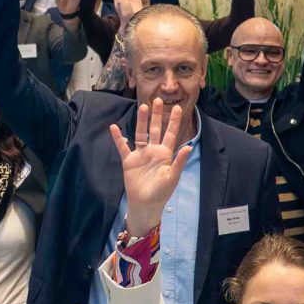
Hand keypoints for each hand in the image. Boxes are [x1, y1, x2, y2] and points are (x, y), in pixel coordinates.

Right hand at [108, 98, 192, 236]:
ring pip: (140, 133)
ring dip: (141, 121)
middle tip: (158, 100)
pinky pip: (123, 147)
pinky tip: (113, 127)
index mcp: (165, 154)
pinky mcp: (129, 161)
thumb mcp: (172, 176)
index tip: (177, 108)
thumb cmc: (161, 192)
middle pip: (155, 129)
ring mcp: (140, 154)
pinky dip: (118, 138)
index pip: (171, 134)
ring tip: (142, 107)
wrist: (145, 204)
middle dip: (157, 115)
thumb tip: (189, 146)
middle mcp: (153, 151)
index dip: (174, 122)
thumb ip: (180, 161)